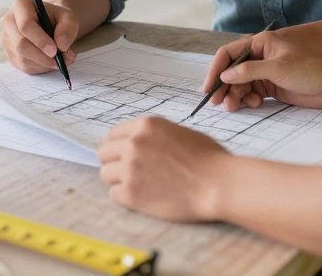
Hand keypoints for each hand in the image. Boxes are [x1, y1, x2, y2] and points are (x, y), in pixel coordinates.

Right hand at [0, 0, 77, 73]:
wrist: (51, 24)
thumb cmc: (57, 19)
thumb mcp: (69, 18)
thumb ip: (68, 28)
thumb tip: (61, 46)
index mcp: (21, 6)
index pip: (25, 25)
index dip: (40, 40)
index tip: (55, 50)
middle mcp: (9, 22)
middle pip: (21, 44)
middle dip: (42, 56)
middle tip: (60, 61)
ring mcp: (7, 39)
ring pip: (22, 58)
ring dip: (44, 63)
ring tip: (61, 60)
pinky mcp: (10, 54)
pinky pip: (24, 66)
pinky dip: (40, 67)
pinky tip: (50, 61)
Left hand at [98, 116, 230, 221]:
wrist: (217, 183)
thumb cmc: (208, 158)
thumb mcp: (179, 132)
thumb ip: (154, 136)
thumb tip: (141, 143)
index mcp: (146, 125)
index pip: (113, 134)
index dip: (117, 145)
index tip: (120, 154)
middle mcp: (133, 143)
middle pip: (104, 153)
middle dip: (113, 161)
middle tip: (126, 172)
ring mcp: (130, 168)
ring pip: (105, 174)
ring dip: (118, 180)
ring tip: (136, 185)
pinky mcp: (131, 193)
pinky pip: (113, 194)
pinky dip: (124, 197)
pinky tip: (141, 197)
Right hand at [202, 30, 321, 111]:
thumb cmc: (310, 68)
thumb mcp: (277, 68)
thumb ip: (249, 71)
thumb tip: (225, 76)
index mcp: (260, 43)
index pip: (229, 54)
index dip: (216, 69)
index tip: (208, 87)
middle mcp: (259, 56)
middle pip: (232, 72)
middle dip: (224, 87)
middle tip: (219, 103)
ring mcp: (264, 73)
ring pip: (240, 85)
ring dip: (235, 96)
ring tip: (235, 107)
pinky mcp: (270, 87)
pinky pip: (251, 94)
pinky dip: (248, 101)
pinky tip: (254, 105)